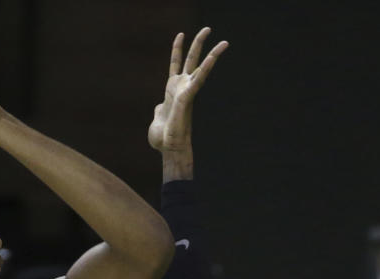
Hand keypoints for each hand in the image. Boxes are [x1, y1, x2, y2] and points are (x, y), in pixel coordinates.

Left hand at [148, 28, 228, 156]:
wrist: (168, 149)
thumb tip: (158, 108)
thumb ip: (158, 109)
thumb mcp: (156, 118)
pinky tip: (213, 57)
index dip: (177, 49)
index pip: (175, 65)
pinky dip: (206, 68)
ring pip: (199, 68)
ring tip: (223, 41)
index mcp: (173, 91)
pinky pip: (198, 80)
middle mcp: (182, 89)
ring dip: (211, 54)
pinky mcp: (187, 98)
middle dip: (198, 44)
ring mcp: (186, 92)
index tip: (180, 34)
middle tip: (207, 28)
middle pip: (190, 60)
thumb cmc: (163, 139)